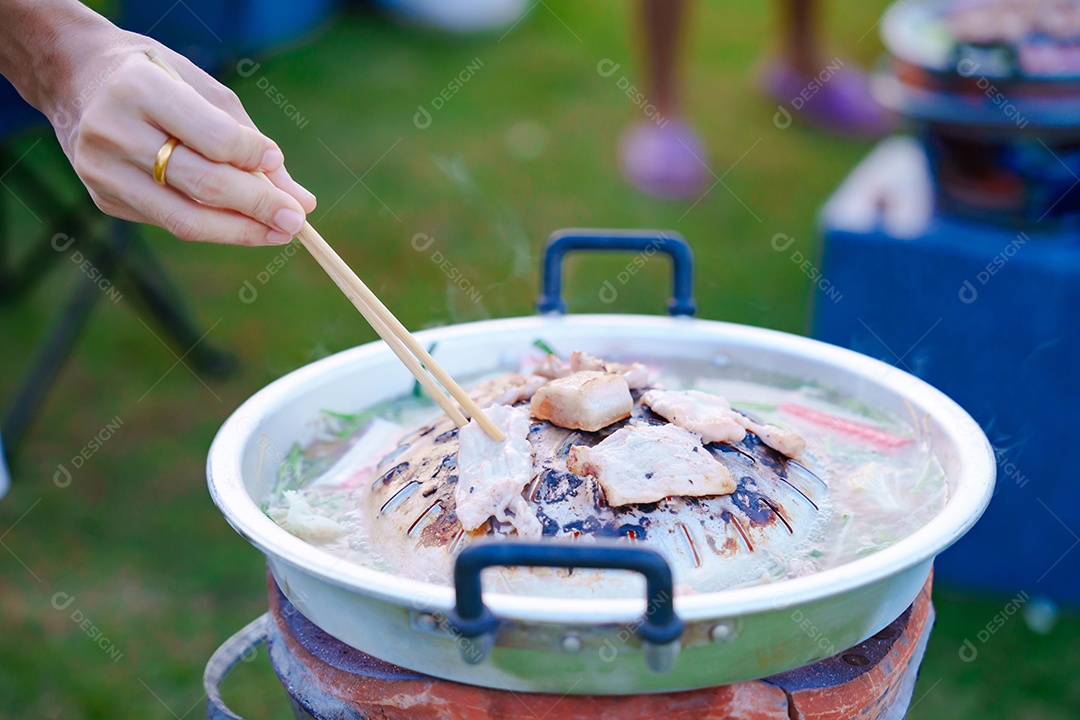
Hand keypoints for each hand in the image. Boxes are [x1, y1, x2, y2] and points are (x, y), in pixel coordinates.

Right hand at [49, 25, 315, 245]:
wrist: (77, 79)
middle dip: (258, 207)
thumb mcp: (204, 91)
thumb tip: (302, 200)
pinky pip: (170, 222)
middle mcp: (114, 132)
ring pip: (186, 220)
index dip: (252, 156)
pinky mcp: (104, 199)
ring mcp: (103, 171)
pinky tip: (238, 222)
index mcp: (140, 90)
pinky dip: (212, 225)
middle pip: (203, 186)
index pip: (213, 138)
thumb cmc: (157, 80)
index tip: (277, 162)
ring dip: (241, 231)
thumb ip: (251, 142)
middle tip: (296, 220)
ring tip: (279, 232)